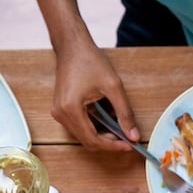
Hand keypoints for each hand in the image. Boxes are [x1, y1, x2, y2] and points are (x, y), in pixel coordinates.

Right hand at [51, 37, 139, 151]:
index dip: (113, 146)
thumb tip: (134, 136)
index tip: (129, 145)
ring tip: (119, 125)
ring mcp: (58, 112)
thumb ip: (125, 113)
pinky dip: (95, 126)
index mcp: (70, 109)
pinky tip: (108, 118)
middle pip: (87, 141)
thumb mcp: (113, 86)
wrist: (72, 46)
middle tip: (127, 137)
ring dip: (102, 135)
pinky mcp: (61, 109)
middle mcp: (60, 114)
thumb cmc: (90, 61)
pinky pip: (79, 126)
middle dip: (109, 142)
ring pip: (83, 135)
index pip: (93, 140)